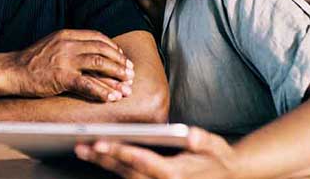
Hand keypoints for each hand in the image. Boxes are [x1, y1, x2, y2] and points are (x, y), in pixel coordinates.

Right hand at [10, 29, 134, 101]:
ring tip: (127, 86)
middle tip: (130, 73)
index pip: (97, 37)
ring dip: (116, 75)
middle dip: (120, 62)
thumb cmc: (31, 61)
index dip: (113, 48)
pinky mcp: (61, 77)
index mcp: (67, 34)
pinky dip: (102, 91)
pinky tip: (111, 98)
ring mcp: (65, 60)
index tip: (121, 57)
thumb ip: (70, 45)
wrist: (11, 70)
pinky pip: (88, 84)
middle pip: (103, 50)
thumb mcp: (52, 45)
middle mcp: (68, 44)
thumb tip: (91, 53)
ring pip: (100, 64)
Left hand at [75, 127, 234, 178]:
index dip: (119, 151)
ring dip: (103, 165)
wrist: (227, 177)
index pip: (141, 161)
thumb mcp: (215, 146)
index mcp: (174, 174)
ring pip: (124, 177)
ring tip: (83, 150)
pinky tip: (99, 159)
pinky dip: (115, 169)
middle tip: (81, 146)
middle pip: (125, 171)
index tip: (100, 143)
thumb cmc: (218, 159)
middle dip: (102, 159)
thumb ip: (202, 141)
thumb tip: (191, 135)